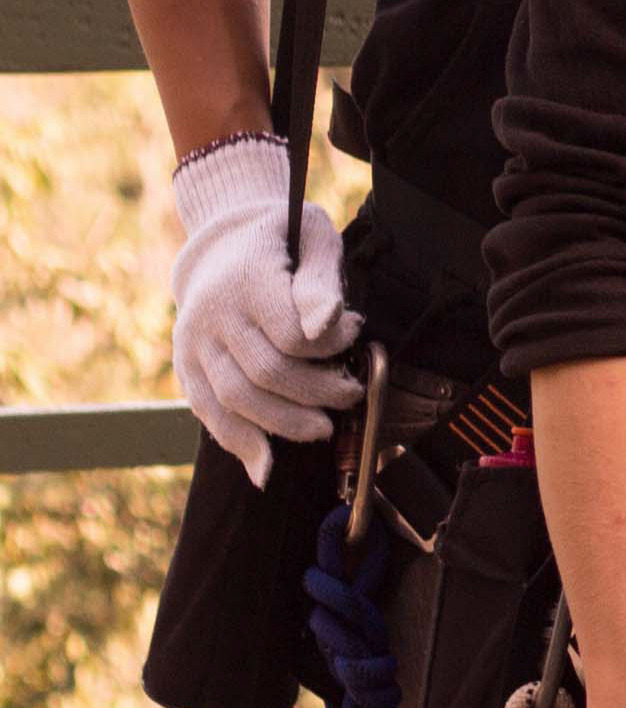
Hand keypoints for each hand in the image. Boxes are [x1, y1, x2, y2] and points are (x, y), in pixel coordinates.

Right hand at [168, 134, 359, 482]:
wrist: (220, 243)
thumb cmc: (281, 239)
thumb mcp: (312, 237)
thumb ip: (321, 282)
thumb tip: (329, 324)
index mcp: (244, 280)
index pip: (291, 333)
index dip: (331, 345)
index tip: (358, 333)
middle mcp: (211, 317)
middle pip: (265, 373)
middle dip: (315, 391)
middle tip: (353, 393)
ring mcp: (193, 346)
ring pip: (235, 399)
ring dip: (284, 423)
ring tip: (324, 428)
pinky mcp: (185, 368)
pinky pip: (209, 413)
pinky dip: (239, 443)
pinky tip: (266, 470)